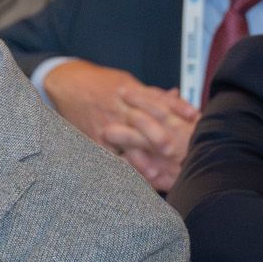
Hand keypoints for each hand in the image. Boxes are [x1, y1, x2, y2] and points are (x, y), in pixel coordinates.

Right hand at [44, 61, 197, 191]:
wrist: (69, 83)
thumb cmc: (102, 83)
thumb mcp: (127, 81)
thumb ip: (152, 93)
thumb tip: (177, 94)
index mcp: (131, 91)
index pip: (158, 100)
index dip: (177, 108)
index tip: (194, 118)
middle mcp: (120, 108)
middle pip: (141, 121)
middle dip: (156, 135)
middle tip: (171, 150)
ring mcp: (105, 124)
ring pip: (124, 142)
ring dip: (138, 158)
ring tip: (152, 172)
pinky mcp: (93, 137)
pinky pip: (106, 155)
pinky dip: (119, 167)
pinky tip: (131, 180)